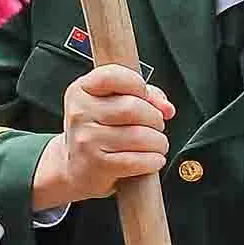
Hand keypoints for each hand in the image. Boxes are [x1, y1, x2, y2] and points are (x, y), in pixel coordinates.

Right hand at [34, 63, 172, 207]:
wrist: (77, 168)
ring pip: (139, 136)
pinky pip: (137, 161)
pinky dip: (153, 161)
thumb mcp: (114, 104)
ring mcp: (86, 139)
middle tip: (156, 126)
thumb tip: (166, 108)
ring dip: (158, 142)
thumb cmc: (100, 132)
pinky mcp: (97, 165)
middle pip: (133, 108)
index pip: (114, 76)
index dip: (138, 85)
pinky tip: (152, 159)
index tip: (144, 96)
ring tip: (157, 144)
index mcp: (82, 90)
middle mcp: (81, 113)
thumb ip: (145, 96)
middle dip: (155, 119)